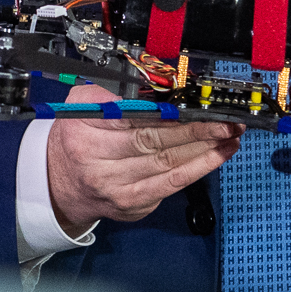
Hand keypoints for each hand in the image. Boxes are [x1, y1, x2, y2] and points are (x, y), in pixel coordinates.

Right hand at [46, 84, 240, 232]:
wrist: (60, 185)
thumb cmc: (77, 138)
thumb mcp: (80, 104)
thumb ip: (112, 92)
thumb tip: (156, 87)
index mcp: (84, 132)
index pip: (132, 119)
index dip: (168, 113)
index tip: (195, 105)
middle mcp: (99, 163)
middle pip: (155, 142)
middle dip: (196, 131)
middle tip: (225, 121)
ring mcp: (118, 187)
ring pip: (168, 164)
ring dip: (205, 150)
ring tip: (230, 135)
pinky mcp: (134, 204)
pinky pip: (172, 185)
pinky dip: (199, 169)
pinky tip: (218, 156)